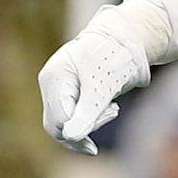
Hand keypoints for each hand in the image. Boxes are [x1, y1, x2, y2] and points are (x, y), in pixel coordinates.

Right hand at [39, 2, 153, 155]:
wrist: (126, 40)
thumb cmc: (113, 57)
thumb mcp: (102, 87)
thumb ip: (86, 113)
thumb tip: (70, 137)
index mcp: (53, 79)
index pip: (58, 120)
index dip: (79, 131)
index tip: (110, 116)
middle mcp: (52, 85)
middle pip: (58, 125)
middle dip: (86, 126)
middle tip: (113, 111)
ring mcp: (60, 90)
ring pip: (69, 123)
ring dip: (93, 121)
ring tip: (114, 107)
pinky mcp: (71, 94)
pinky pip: (77, 116)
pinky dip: (94, 117)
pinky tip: (111, 106)